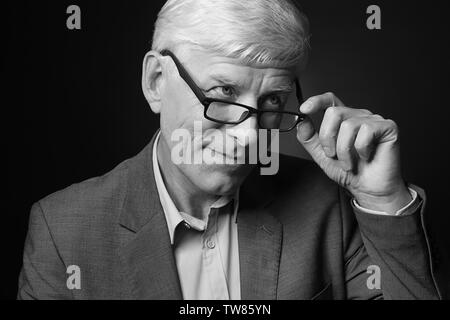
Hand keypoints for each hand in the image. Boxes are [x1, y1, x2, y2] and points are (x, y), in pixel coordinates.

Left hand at [296, 92, 411, 213]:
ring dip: (343, 150)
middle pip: (334, 112)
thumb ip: (309, 138)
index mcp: (343, 119)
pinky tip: (365, 157)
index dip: (316, 101)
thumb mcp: (321, 155)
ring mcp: (373, 120)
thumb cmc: (349, 172)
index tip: (304, 109)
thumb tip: (301, 122)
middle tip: (332, 155)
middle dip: (327, 138)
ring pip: (348, 125)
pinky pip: (366, 131)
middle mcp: (358, 116)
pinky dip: (361, 149)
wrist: (368, 189)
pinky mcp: (388, 127)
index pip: (330, 100)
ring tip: (348, 163)